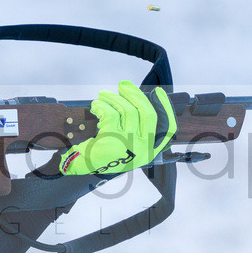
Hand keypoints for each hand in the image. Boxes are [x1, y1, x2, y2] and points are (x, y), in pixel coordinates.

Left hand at [59, 81, 175, 174]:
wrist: (83, 165)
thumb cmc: (104, 155)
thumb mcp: (125, 147)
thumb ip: (136, 128)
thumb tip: (137, 99)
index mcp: (150, 151)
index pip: (168, 129)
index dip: (166, 108)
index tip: (159, 91)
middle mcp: (143, 148)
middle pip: (147, 113)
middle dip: (135, 95)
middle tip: (122, 86)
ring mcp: (129, 144)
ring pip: (127, 110)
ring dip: (114, 98)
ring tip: (103, 96)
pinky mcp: (113, 139)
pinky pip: (111, 113)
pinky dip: (102, 105)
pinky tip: (96, 106)